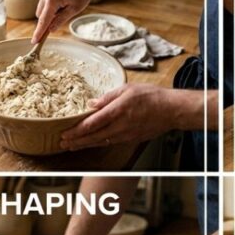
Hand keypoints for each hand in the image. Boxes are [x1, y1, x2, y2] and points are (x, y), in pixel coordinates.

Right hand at [32, 0, 102, 42]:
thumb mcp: (76, 8)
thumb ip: (61, 19)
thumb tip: (51, 29)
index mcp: (52, 0)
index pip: (43, 20)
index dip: (39, 32)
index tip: (34, 42)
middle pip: (40, 14)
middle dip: (48, 19)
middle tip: (63, 15)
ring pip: (42, 6)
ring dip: (50, 10)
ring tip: (67, 4)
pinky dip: (51, 3)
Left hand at [60, 84, 181, 150]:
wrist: (171, 110)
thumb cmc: (152, 96)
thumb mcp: (128, 89)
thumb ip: (108, 97)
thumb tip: (91, 104)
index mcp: (117, 111)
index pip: (92, 124)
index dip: (76, 130)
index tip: (64, 133)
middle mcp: (120, 126)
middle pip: (93, 137)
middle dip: (76, 141)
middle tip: (63, 143)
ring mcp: (126, 135)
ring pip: (101, 142)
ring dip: (85, 144)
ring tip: (73, 146)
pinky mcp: (132, 138)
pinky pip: (112, 142)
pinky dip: (99, 143)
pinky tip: (93, 143)